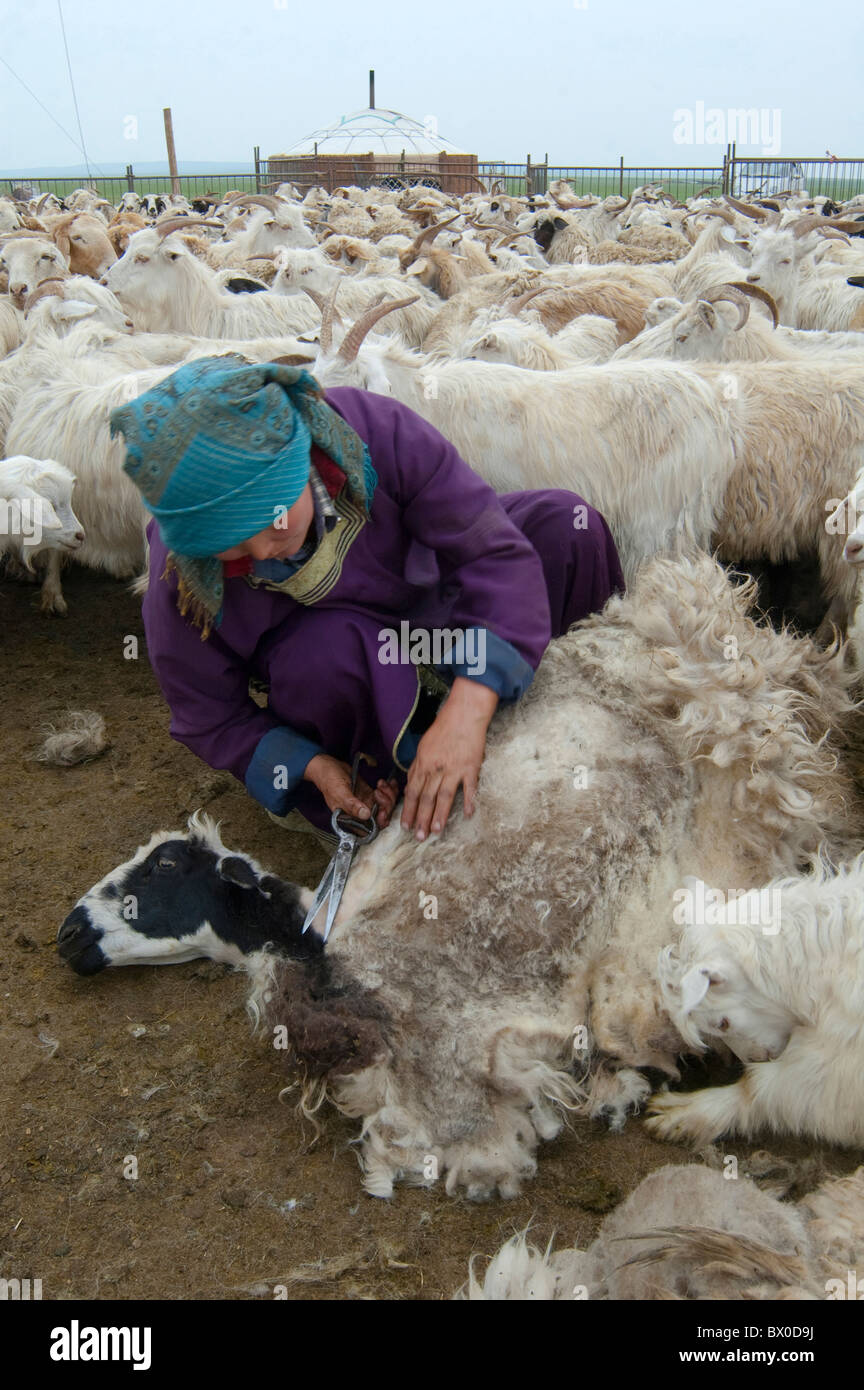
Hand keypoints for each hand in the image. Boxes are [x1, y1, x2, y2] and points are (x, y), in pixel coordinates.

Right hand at [304, 754, 398, 829]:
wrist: (329, 767)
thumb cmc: (329, 781)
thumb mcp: (339, 793)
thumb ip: (352, 805)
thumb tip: (365, 815)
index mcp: (350, 819)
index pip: (369, 829)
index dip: (379, 822)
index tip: (382, 811)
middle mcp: (359, 814)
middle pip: (381, 817)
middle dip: (386, 805)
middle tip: (380, 793)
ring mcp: (366, 804)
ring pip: (385, 806)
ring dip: (388, 795)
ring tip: (380, 785)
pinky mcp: (370, 794)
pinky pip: (384, 796)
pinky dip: (389, 789)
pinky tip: (386, 783)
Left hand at [401, 678, 497, 840]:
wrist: (463, 715)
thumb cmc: (443, 730)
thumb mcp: (423, 746)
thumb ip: (418, 766)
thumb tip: (411, 783)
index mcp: (423, 763)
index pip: (412, 791)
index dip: (407, 810)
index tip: (404, 825)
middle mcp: (436, 768)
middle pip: (426, 798)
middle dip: (421, 819)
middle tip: (418, 837)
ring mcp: (454, 768)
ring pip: (444, 796)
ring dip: (440, 815)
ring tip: (436, 832)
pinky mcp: (471, 767)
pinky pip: (470, 788)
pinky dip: (469, 801)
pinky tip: (468, 814)